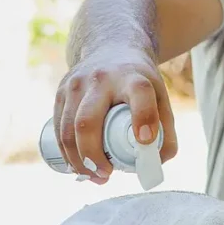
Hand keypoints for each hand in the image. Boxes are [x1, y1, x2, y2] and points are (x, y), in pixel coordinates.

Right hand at [53, 47, 177, 181]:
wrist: (110, 47)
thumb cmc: (137, 83)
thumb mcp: (159, 98)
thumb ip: (165, 133)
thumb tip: (155, 165)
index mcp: (132, 77)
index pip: (139, 93)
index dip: (143, 116)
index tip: (145, 141)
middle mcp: (101, 78)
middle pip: (88, 121)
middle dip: (93, 155)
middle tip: (107, 174)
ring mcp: (77, 83)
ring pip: (68, 129)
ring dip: (78, 160)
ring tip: (94, 176)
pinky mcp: (61, 92)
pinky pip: (58, 129)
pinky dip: (67, 154)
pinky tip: (78, 167)